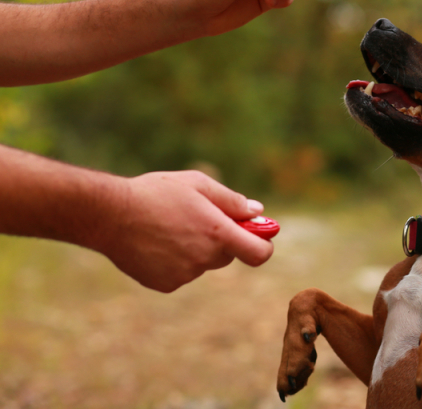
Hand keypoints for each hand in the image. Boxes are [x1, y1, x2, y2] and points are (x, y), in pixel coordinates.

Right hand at [94, 170, 273, 292]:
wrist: (109, 215)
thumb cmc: (155, 193)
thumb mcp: (198, 184)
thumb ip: (232, 201)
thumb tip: (257, 212)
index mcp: (217, 233)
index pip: (259, 253)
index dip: (263, 245)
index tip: (258, 235)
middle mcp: (204, 258)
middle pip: (228, 255)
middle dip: (222, 240)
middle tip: (199, 219)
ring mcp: (184, 275)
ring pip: (203, 263)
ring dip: (196, 249)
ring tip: (169, 227)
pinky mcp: (166, 284)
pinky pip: (182, 273)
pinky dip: (176, 261)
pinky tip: (157, 243)